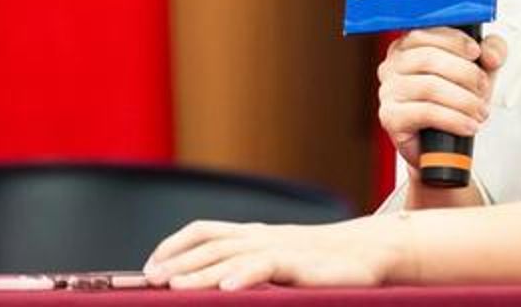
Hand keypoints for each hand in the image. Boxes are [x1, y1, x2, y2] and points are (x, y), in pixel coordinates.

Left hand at [142, 215, 402, 289]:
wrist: (371, 251)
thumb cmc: (324, 262)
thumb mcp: (279, 261)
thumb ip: (250, 267)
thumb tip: (216, 284)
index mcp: (254, 234)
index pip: (204, 231)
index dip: (174, 245)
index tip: (149, 266)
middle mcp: (261, 236)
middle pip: (210, 244)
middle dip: (176, 261)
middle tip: (150, 280)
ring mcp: (280, 247)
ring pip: (231, 256)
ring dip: (200, 271)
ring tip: (175, 286)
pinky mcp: (299, 262)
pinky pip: (266, 266)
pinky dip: (244, 275)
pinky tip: (226, 289)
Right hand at [378, 27, 506, 168]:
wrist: (443, 144)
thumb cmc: (456, 100)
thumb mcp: (480, 68)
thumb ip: (492, 50)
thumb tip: (490, 54)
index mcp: (408, 46)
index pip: (425, 33)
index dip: (454, 41)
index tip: (476, 53)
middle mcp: (392, 65)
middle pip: (428, 58)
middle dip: (464, 73)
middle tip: (483, 88)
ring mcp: (388, 91)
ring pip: (429, 86)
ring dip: (463, 100)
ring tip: (479, 111)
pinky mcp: (390, 116)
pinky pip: (425, 112)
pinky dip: (454, 119)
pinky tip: (468, 125)